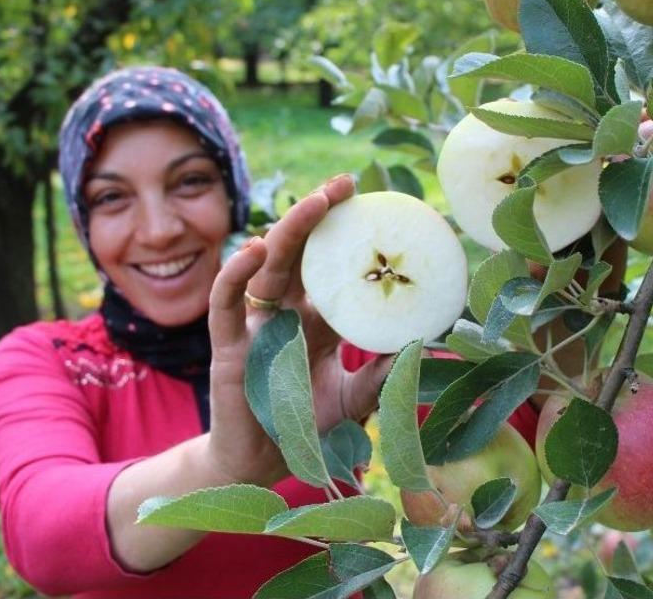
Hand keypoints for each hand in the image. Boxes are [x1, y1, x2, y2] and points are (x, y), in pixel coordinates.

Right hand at [205, 175, 391, 483]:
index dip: (349, 234)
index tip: (378, 204)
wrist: (262, 468)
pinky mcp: (229, 344)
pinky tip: (255, 248)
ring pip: (268, 266)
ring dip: (290, 231)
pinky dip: (236, 273)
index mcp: (316, 320)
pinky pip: (226, 301)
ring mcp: (257, 325)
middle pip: (302, 252)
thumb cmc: (305, 429)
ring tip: (317, 203)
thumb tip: (427, 344)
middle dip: (320, 214)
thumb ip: (383, 373)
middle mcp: (287, 313)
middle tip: (347, 183)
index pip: (334, 266)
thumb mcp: (356, 398)